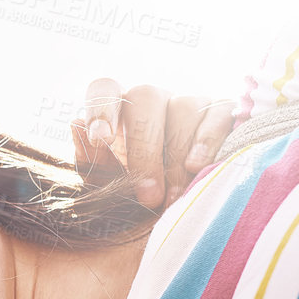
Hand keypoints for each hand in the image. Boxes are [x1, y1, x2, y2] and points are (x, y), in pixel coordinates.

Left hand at [72, 78, 233, 207]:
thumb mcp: (108, 185)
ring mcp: (189, 102)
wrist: (185, 209)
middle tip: (146, 195)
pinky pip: (218, 116)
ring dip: (176, 155)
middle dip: (144, 149)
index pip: (105, 89)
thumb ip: (91, 160)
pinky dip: (207, 142)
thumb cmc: (137, 194)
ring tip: (172, 195)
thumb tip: (76, 125)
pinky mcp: (222, 112)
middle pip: (146, 98)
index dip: (101, 108)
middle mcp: (153, 100)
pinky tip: (197, 167)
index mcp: (118, 111)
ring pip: (183, 107)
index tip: (101, 139)